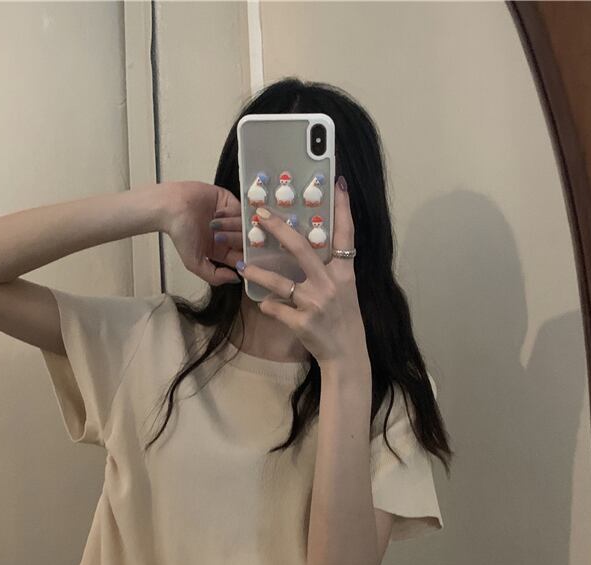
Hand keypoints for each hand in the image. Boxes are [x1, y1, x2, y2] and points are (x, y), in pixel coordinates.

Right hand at [162, 181, 242, 286]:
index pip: (242, 257)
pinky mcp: (230, 202)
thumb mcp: (194, 263)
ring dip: (231, 225)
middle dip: (236, 240)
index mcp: (222, 250)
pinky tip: (217, 213)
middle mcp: (228, 234)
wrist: (172, 208)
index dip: (245, 258)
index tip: (244, 257)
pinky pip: (241, 209)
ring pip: (244, 225)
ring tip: (213, 223)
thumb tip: (236, 279)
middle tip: (220, 236)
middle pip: (246, 240)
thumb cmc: (180, 234)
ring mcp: (230, 218)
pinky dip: (231, 212)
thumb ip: (215, 276)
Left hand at [237, 178, 367, 367]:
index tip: (337, 183)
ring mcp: (315, 303)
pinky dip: (268, 305)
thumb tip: (313, 250)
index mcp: (344, 273)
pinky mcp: (301, 322)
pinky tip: (263, 304)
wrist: (347, 355)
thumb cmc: (345, 321)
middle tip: (260, 214)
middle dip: (279, 229)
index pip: (345, 234)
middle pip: (301, 249)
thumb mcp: (345, 291)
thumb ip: (331, 270)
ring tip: (243, 266)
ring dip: (258, 274)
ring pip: (280, 282)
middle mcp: (330, 284)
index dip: (342, 208)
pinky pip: (276, 309)